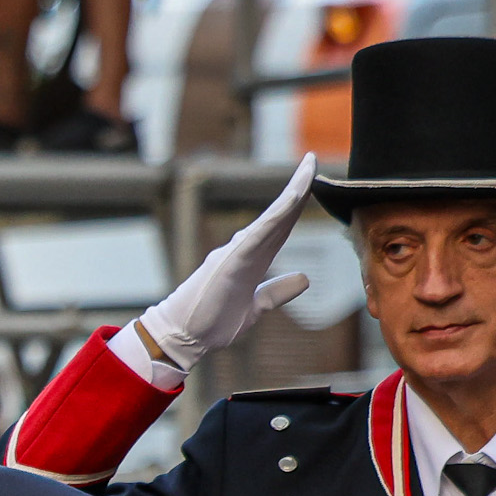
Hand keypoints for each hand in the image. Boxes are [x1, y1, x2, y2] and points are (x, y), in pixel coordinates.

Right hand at [133, 156, 318, 374]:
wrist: (183, 337)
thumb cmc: (211, 322)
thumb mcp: (256, 307)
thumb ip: (277, 291)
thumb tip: (304, 278)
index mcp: (253, 259)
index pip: (281, 226)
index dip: (298, 203)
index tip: (313, 180)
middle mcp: (245, 249)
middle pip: (279, 213)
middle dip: (299, 186)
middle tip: (313, 159)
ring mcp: (237, 252)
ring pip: (272, 217)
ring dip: (292, 191)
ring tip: (308, 167)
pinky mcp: (232, 260)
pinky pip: (259, 233)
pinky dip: (277, 214)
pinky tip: (293, 197)